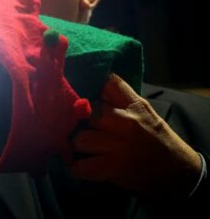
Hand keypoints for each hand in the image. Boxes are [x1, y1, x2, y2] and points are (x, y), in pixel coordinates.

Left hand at [69, 74, 201, 199]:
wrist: (178, 172)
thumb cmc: (157, 138)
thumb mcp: (144, 111)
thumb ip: (119, 97)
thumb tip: (92, 84)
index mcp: (133, 106)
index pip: (105, 84)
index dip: (89, 86)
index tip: (79, 90)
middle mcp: (124, 123)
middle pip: (86, 111)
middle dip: (79, 118)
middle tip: (78, 124)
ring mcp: (116, 147)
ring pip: (79, 139)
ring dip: (76, 144)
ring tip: (80, 146)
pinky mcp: (111, 169)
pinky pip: (81, 166)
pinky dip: (77, 168)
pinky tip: (79, 164)